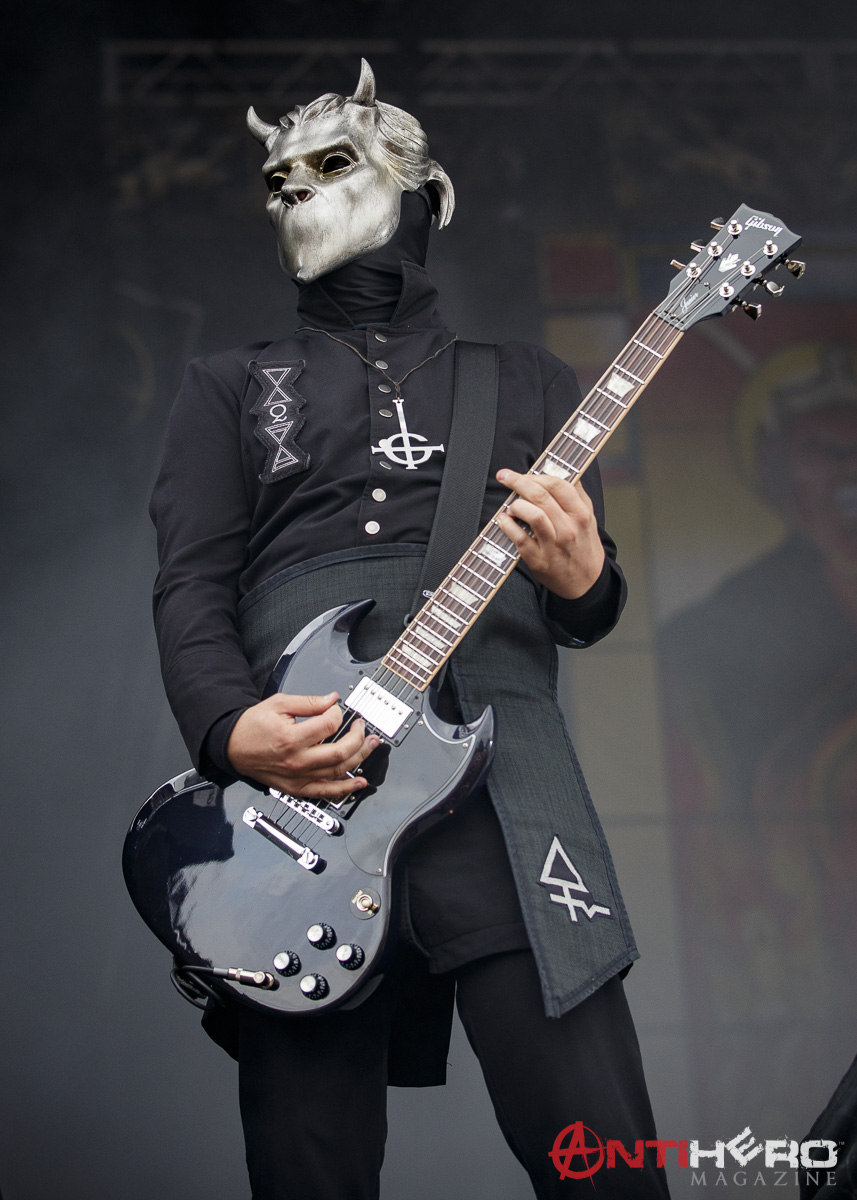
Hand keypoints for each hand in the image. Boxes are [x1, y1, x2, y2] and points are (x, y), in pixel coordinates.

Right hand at [226, 691, 379, 798]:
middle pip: (340, 751)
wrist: (233, 746)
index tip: (335, 709)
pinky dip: (345, 789)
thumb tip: (332, 699)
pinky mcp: (297, 788)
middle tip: (361, 726)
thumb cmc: (253, 726)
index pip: (329, 725)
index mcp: (292, 738)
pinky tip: (359, 782)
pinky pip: (325, 792)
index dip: (337, 713)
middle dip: (357, 736)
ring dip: (359, 758)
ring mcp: (298, 777)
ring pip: (338, 771)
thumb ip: (308, 702)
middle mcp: (297, 760)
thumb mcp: (279, 704)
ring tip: (371, 746)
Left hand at [495, 468, 604, 599]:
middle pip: (541, 496)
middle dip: (518, 482)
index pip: (557, 484)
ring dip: (515, 505)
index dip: (535, 474)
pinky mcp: (538, 560)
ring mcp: (553, 545)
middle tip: (504, 477)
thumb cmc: (583, 546)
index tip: (521, 472)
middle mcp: (568, 528)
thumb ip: (576, 494)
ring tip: (511, 507)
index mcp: (581, 514)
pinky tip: (503, 520)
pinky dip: (507, 526)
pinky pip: (519, 539)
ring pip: (532, 515)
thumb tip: (560, 470)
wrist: (586, 582)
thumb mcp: (588, 518)